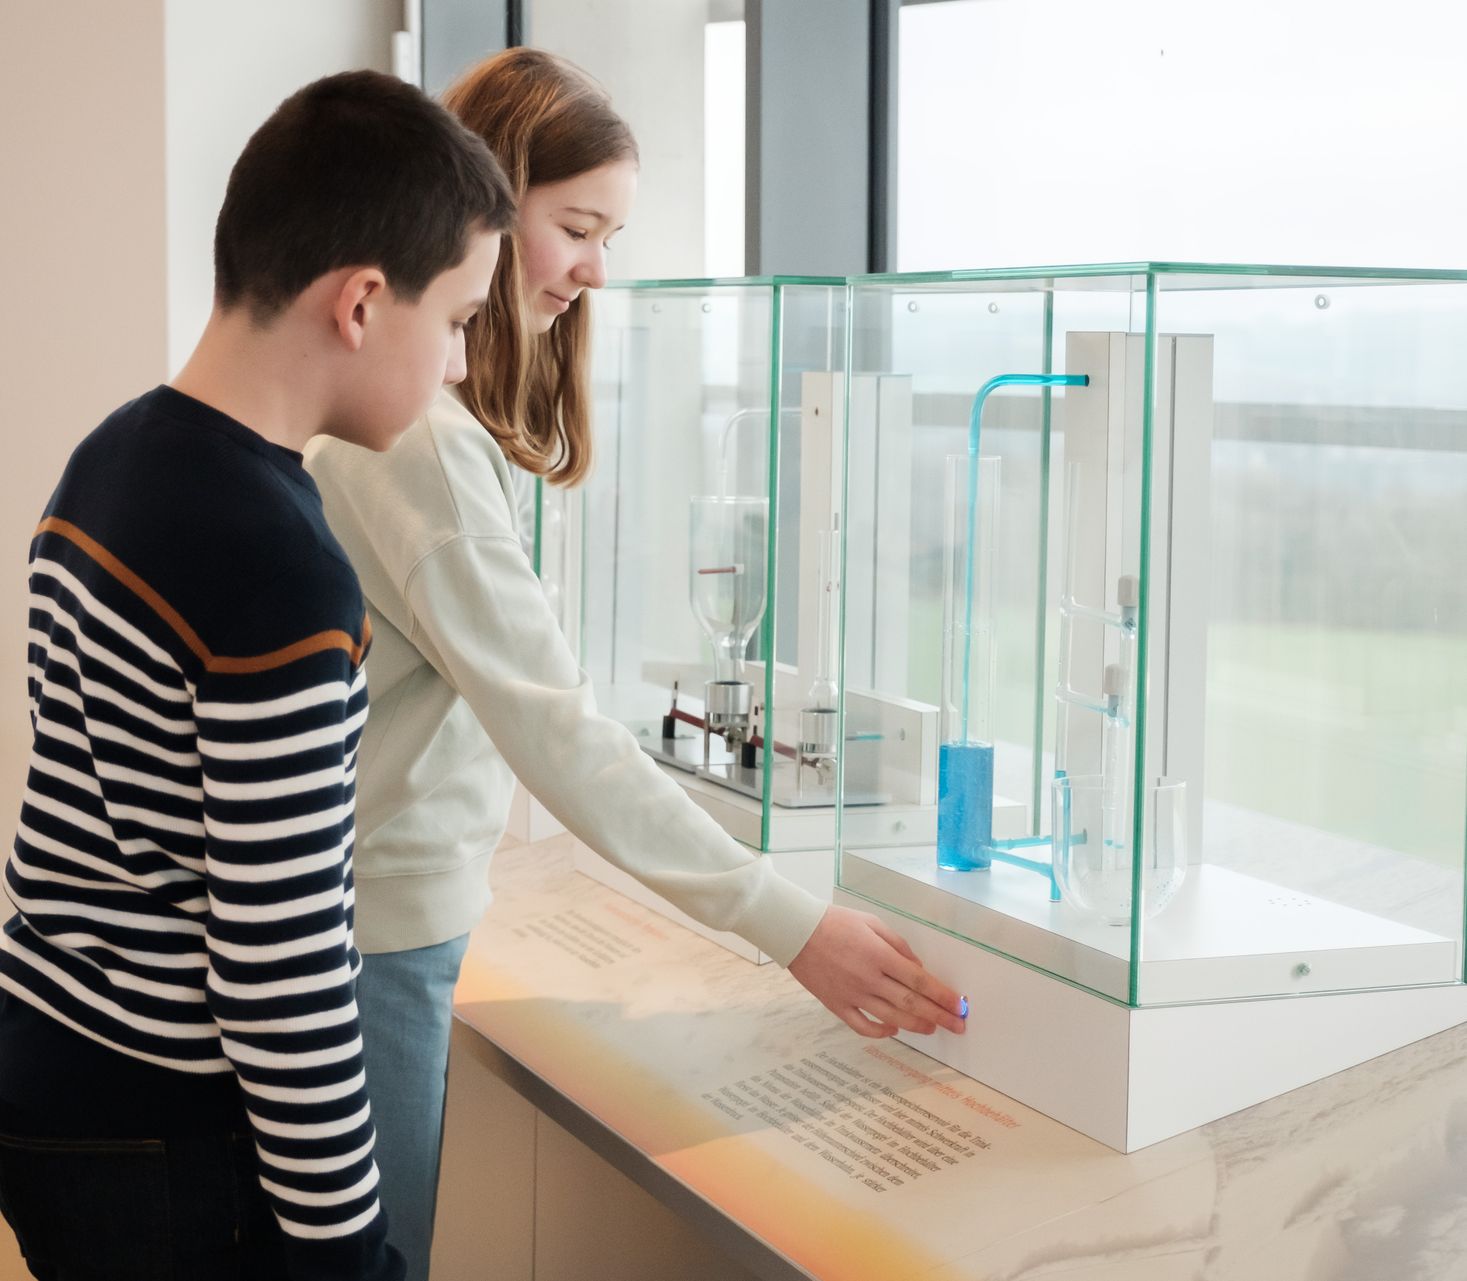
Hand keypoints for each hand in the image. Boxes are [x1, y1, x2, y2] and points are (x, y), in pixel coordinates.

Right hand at [786, 905, 966, 1038]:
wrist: (797, 932)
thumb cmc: (835, 922)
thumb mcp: (872, 923)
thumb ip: (898, 945)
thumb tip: (918, 966)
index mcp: (879, 956)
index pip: (919, 981)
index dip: (942, 995)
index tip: (959, 1005)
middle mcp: (868, 978)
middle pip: (911, 1004)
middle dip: (939, 1016)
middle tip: (958, 1026)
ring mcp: (852, 995)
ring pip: (891, 1018)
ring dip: (916, 1026)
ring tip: (933, 1029)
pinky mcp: (836, 1005)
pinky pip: (862, 1026)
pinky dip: (881, 1032)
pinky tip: (894, 1030)